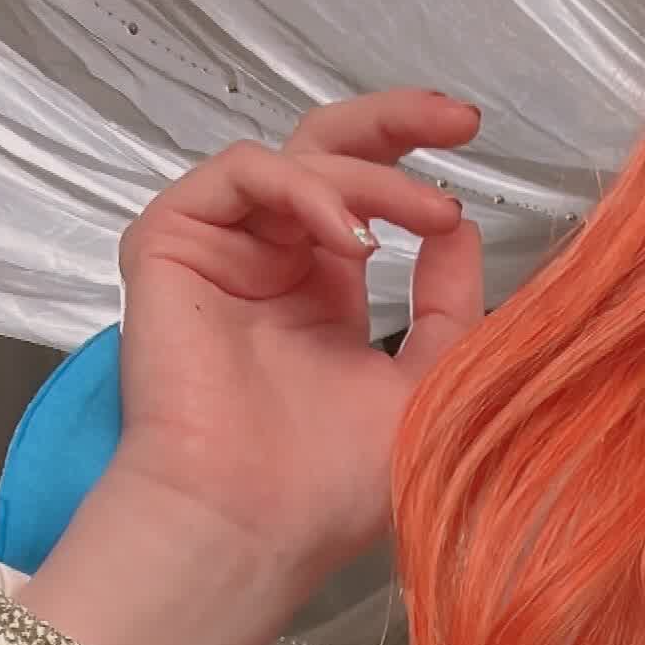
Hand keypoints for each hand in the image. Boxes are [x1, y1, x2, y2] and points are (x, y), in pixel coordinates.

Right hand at [106, 85, 487, 617]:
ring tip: (423, 217)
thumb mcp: (428, 385)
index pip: (365, 201)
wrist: (248, 525)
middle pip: (326, 155)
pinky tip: (353, 239)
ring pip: (296, 161)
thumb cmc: (330, 485)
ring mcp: (220, 252)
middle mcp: (271, 265)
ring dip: (369, 178)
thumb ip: (450, 306)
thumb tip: (463, 227)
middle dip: (395, 125)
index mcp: (322, 296)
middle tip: (457, 119)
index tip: (473, 148)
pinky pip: (239, 174)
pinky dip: (303, 189)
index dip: (414, 168)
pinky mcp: (170, 244)